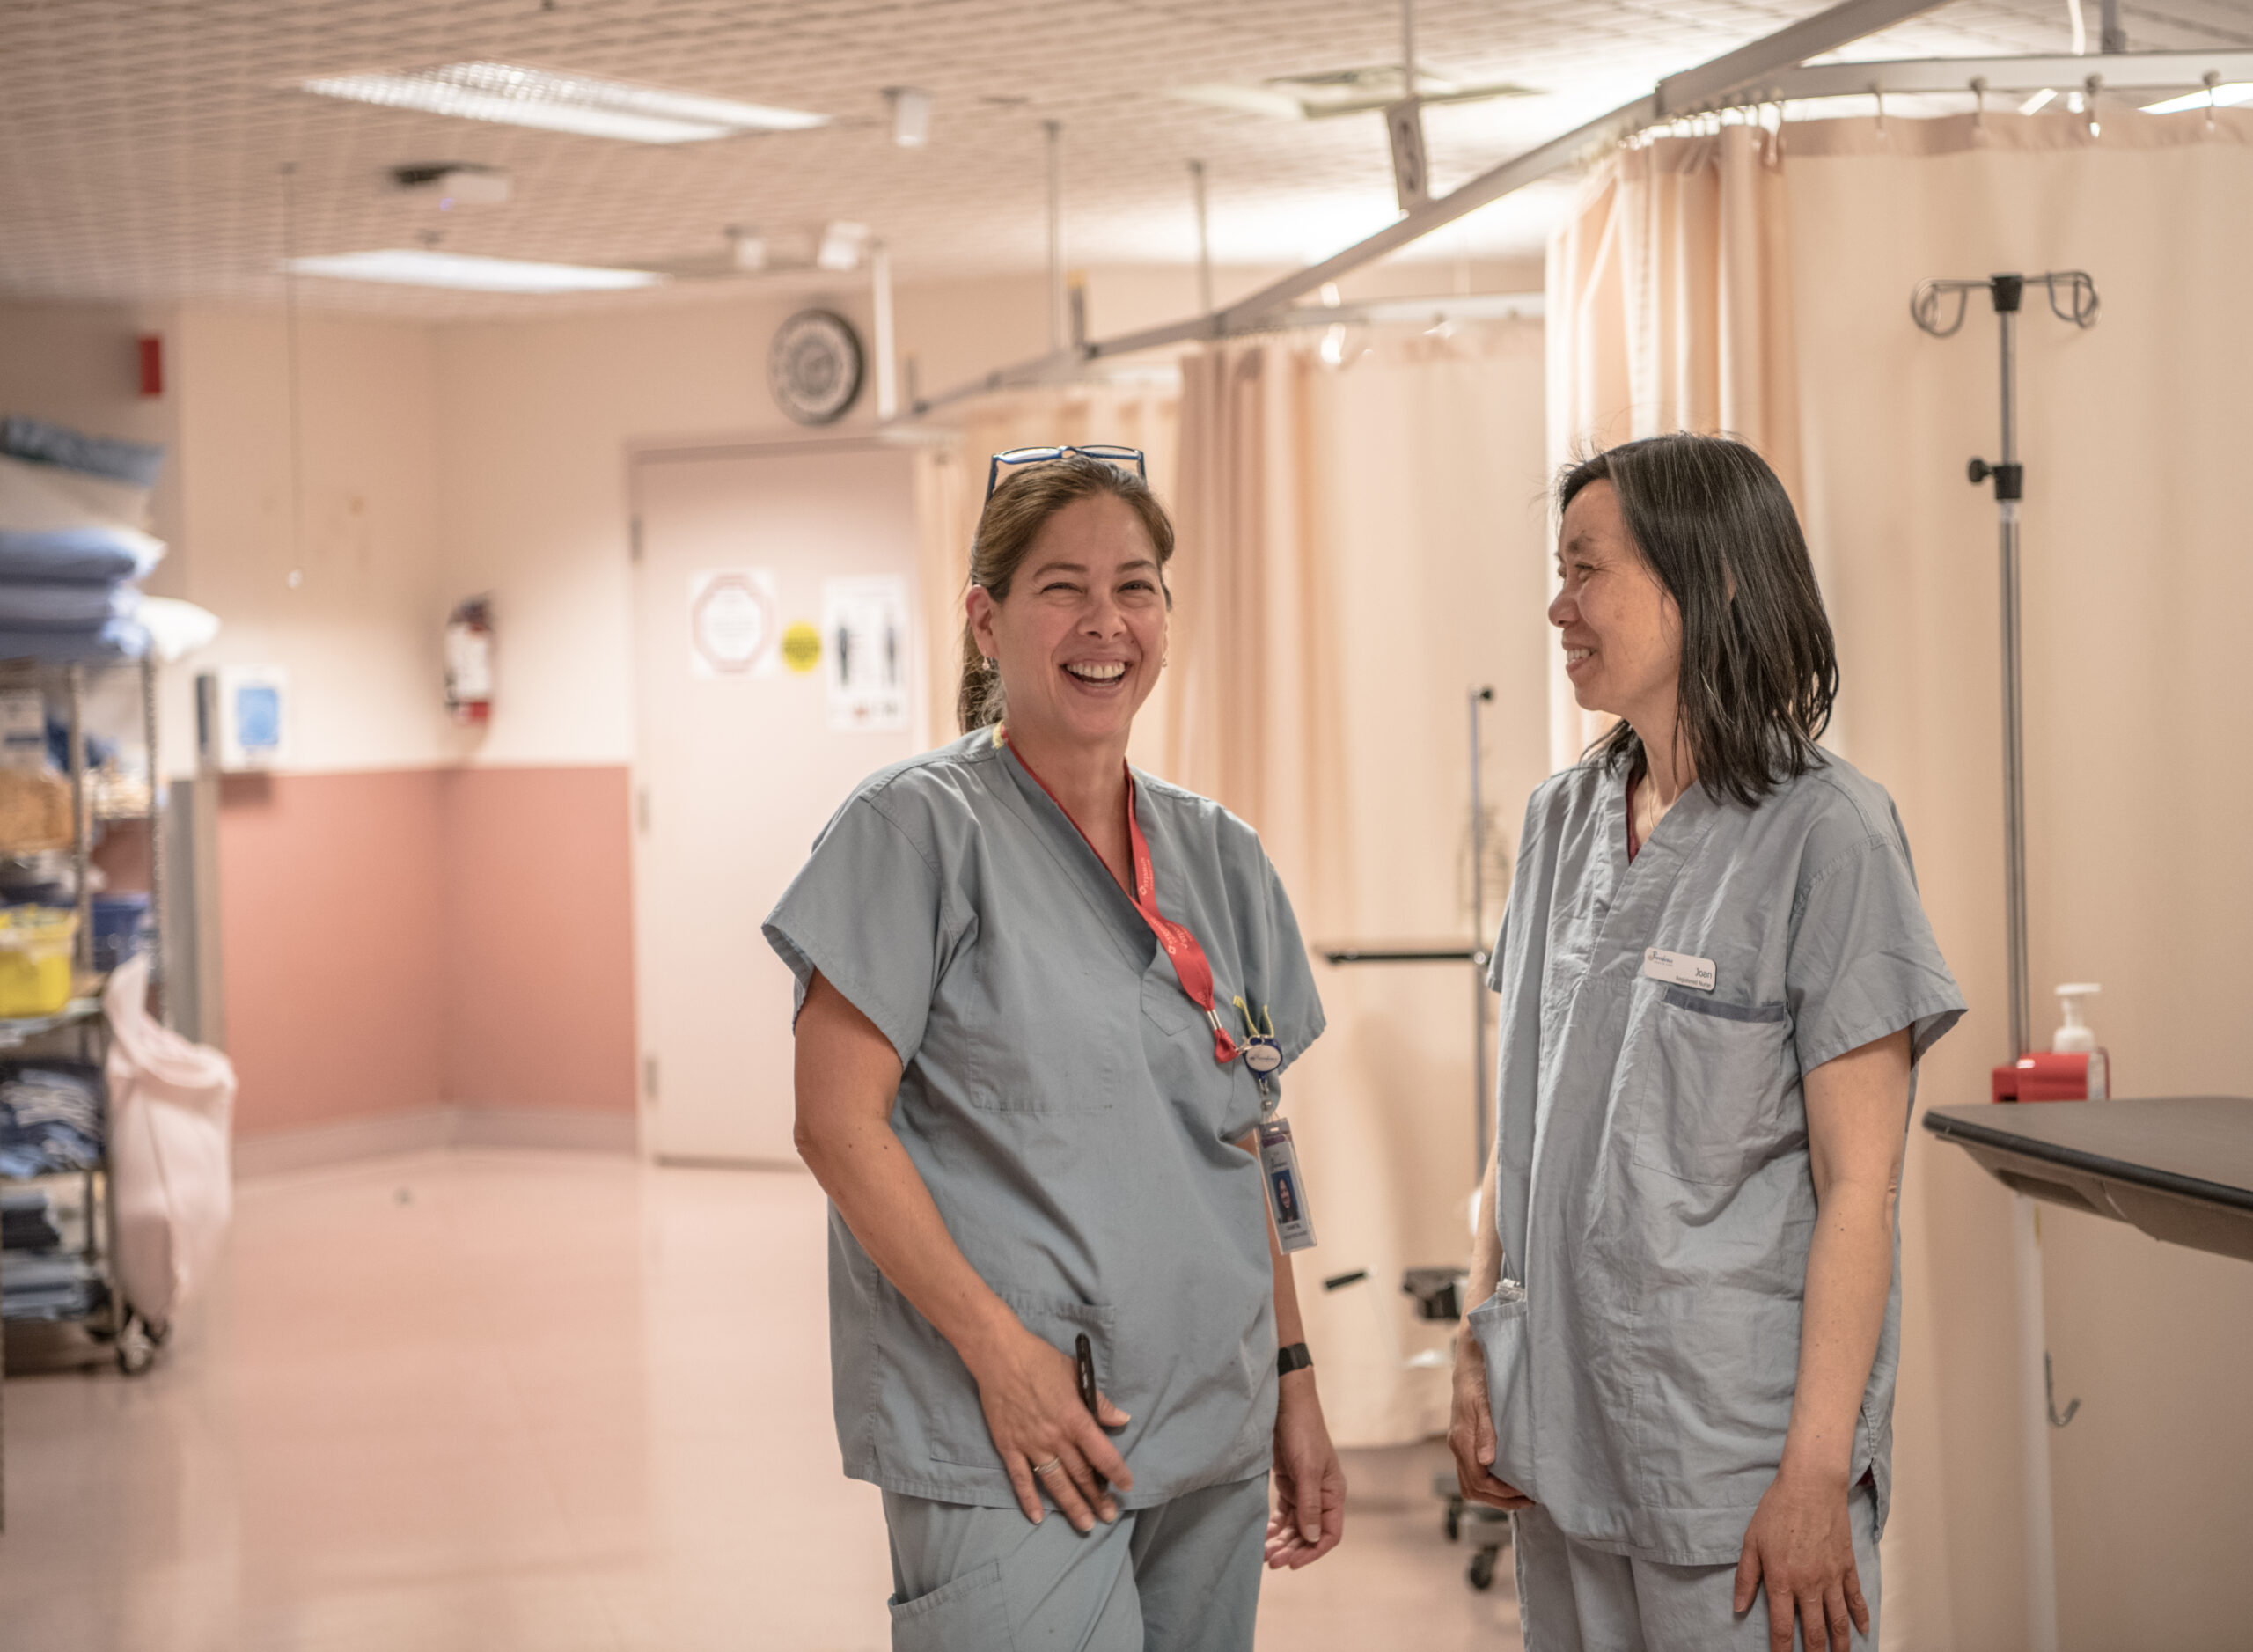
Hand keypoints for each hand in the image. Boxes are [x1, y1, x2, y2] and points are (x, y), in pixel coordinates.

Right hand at [966, 1323, 1132, 1531]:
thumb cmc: (1040, 1360)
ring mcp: (1031, 1445)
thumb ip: (1098, 1402)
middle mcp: (1055, 1437)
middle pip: (1081, 1474)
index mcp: (1075, 1418)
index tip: (1126, 1487)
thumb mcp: (1075, 1375)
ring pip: (1055, 1482)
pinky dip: (1028, 1499)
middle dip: (1097, 1497)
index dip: (1117, 1473)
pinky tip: (1037, 1517)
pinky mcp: (1009, 1447)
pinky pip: (1021, 1478)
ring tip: (1085, 1524)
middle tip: (1108, 1517)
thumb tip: (1121, 1419)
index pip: (1102, 1454)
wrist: (999, 1356)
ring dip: (1071, 1505)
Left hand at [1264, 1371, 1344, 1567]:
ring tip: (1264, 1554)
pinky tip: (1264, 1535)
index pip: (1329, 1533)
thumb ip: (1309, 1504)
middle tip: (1271, 1561)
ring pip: (1295, 1526)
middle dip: (1292, 1549)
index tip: (1292, 1563)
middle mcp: (1321, 1495)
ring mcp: (1304, 1490)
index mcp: (1333, 1493)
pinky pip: (1284, 1513)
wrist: (1285, 1403)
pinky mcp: (1289, 1483)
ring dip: (1282, 1541)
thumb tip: (1311, 1538)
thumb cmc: (1302, 1431)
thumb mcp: (1306, 1469)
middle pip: (1309, 1534)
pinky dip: (1276, 1526)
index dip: (1313, 1551)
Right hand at [1448, 1327, 1532, 1510]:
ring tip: (1519, 1494)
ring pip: (1470, 1483)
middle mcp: (1458, 1444)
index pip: (1479, 1481)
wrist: (1470, 1355)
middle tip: (1527, 1500)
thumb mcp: (1485, 1401)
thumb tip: (1487, 1461)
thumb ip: (1486, 1431)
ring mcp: (1460, 1442)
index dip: (1503, 1494)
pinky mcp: (1465, 1438)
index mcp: (1462, 1439)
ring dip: (1493, 1495)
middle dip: (1499, 1501)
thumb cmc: (1480, 1375)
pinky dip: (1489, 1482)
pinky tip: (1507, 1478)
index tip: (1527, 1494)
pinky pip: (1473, 1470)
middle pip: (1472, 1489)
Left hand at [1732, 1466, 1869, 1651]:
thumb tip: (1738, 1607)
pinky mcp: (1847, 1567)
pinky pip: (1855, 1598)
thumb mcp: (1751, 1541)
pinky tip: (1862, 1631)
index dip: (1782, 1650)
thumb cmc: (1776, 1510)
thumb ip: (1746, 1577)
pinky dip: (1860, 1617)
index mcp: (1781, 1580)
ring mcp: (1831, 1578)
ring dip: (1839, 1644)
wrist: (1811, 1486)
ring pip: (1837, 1621)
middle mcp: (1808, 1585)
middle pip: (1812, 1631)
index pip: (1781, 1627)